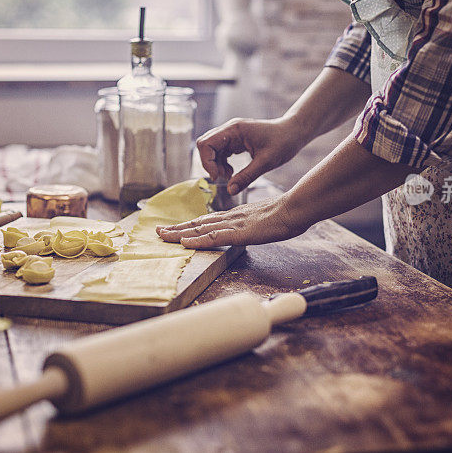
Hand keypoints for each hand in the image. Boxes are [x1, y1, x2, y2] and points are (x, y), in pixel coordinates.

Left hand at [156, 196, 308, 248]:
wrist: (295, 209)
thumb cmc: (284, 214)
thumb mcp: (262, 219)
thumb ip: (250, 223)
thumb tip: (246, 229)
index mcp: (234, 216)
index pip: (206, 221)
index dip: (188, 226)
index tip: (173, 229)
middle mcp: (229, 218)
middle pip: (197, 224)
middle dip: (176, 229)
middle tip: (157, 232)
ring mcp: (233, 225)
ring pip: (200, 230)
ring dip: (179, 234)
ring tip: (162, 236)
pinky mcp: (239, 233)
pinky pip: (214, 238)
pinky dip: (197, 241)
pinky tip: (184, 243)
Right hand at [196, 118, 302, 194]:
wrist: (294, 133)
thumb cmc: (283, 143)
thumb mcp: (266, 163)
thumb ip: (246, 177)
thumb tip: (230, 191)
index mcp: (235, 130)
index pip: (206, 143)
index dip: (207, 162)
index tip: (218, 177)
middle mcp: (230, 129)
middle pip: (205, 145)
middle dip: (210, 164)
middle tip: (223, 178)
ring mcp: (232, 134)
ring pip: (212, 150)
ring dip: (216, 165)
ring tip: (230, 176)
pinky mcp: (236, 140)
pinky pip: (220, 152)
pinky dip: (222, 163)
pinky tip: (232, 172)